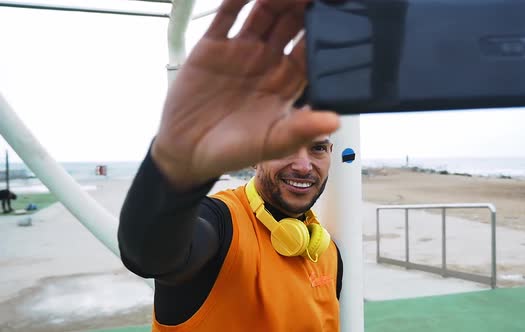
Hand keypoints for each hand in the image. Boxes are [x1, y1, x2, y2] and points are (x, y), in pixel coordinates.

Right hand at [152, 0, 339, 189]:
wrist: (185, 152)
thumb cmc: (233, 152)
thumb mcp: (272, 143)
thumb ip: (301, 129)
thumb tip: (334, 121)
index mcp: (288, 81)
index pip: (312, 47)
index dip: (324, 28)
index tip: (336, 9)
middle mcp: (268, 61)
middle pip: (292, 22)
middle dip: (301, 5)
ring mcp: (242, 50)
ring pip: (264, 11)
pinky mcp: (213, 44)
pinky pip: (228, 13)